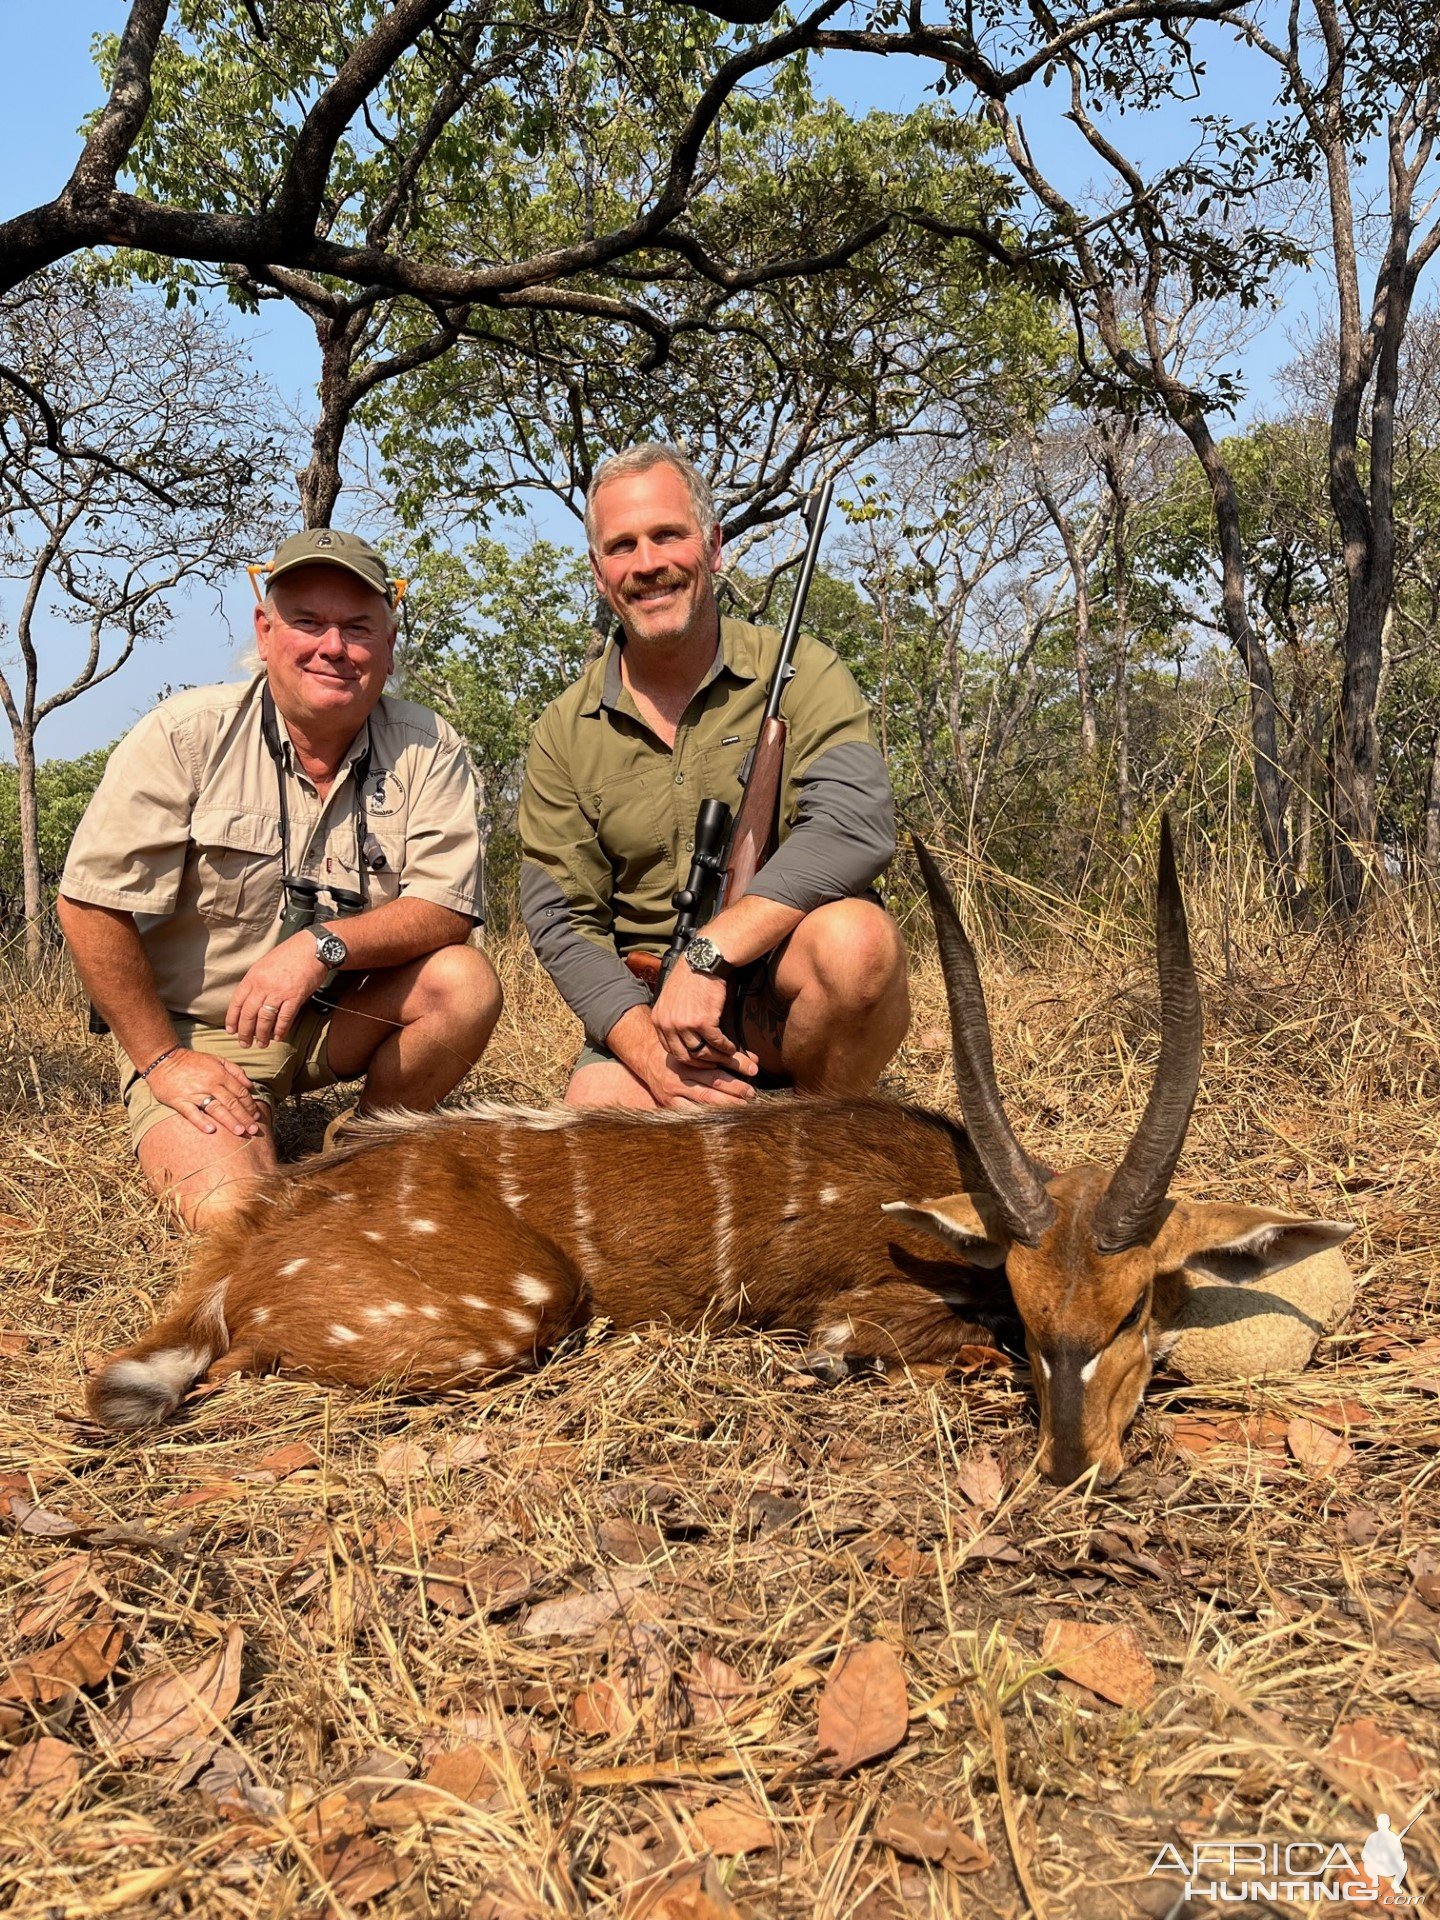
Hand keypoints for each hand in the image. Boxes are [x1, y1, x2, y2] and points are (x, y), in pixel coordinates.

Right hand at [146, 1048, 266, 1137]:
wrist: (163, 1060)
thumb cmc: (192, 1061)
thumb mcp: (217, 1059)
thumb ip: (235, 1071)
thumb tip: (250, 1086)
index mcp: (220, 1074)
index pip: (240, 1092)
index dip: (250, 1105)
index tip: (257, 1116)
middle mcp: (209, 1084)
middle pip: (231, 1102)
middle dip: (244, 1117)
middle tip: (253, 1129)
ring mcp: (194, 1093)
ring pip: (215, 1109)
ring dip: (229, 1121)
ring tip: (240, 1131)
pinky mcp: (179, 1100)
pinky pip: (191, 1113)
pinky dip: (201, 1121)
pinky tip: (211, 1130)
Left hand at [226, 934, 328, 1046]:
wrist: (311, 948)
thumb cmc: (290, 955)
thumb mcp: (265, 964)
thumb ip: (256, 982)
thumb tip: (250, 1001)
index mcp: (253, 977)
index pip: (237, 1002)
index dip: (232, 1019)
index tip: (231, 1031)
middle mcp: (263, 985)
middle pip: (249, 1014)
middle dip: (245, 1032)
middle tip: (244, 1043)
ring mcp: (279, 991)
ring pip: (265, 1019)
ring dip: (262, 1034)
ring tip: (262, 1044)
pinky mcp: (295, 996)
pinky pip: (284, 1018)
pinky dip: (280, 1030)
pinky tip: (279, 1037)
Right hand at [642, 1046, 759, 1110]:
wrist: (648, 1060)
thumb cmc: (680, 1054)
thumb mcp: (698, 1048)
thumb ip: (725, 1054)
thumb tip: (755, 1059)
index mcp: (689, 1056)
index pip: (717, 1062)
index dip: (737, 1065)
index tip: (754, 1069)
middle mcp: (681, 1074)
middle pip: (713, 1082)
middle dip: (735, 1088)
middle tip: (752, 1093)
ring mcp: (674, 1091)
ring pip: (705, 1099)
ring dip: (726, 1104)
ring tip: (743, 1107)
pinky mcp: (669, 1104)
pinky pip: (691, 1113)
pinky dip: (707, 1116)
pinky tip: (722, 1118)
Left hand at [650, 958, 759, 1081]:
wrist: (703, 960)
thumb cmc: (691, 976)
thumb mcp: (671, 998)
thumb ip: (671, 1018)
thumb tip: (681, 1037)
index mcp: (658, 1019)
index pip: (670, 1050)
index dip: (687, 1058)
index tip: (700, 1060)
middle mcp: (668, 1024)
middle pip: (684, 1056)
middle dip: (702, 1064)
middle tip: (715, 1065)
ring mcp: (684, 1024)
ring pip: (701, 1053)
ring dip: (717, 1058)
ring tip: (727, 1058)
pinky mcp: (703, 1021)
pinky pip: (716, 1043)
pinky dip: (726, 1048)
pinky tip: (732, 1048)